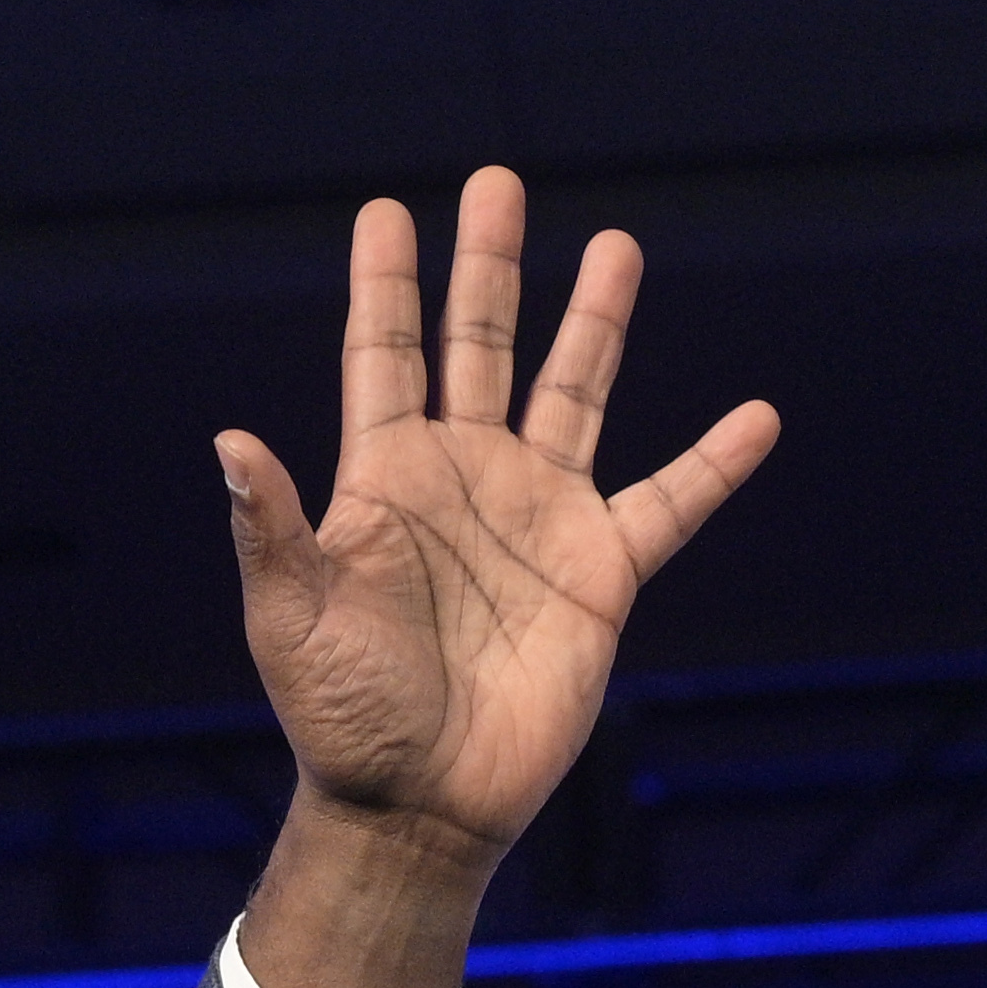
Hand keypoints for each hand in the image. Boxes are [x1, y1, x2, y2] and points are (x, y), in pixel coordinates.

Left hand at [219, 171, 769, 869]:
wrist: (418, 805)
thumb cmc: (342, 719)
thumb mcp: (291, 621)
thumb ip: (272, 529)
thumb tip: (229, 442)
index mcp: (385, 481)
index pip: (387, 359)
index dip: (388, 287)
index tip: (386, 213)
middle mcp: (465, 481)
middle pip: (481, 346)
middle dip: (489, 268)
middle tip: (498, 182)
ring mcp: (537, 518)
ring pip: (575, 393)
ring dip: (595, 322)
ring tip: (616, 245)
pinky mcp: (600, 571)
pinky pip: (669, 503)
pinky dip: (714, 464)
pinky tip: (758, 417)